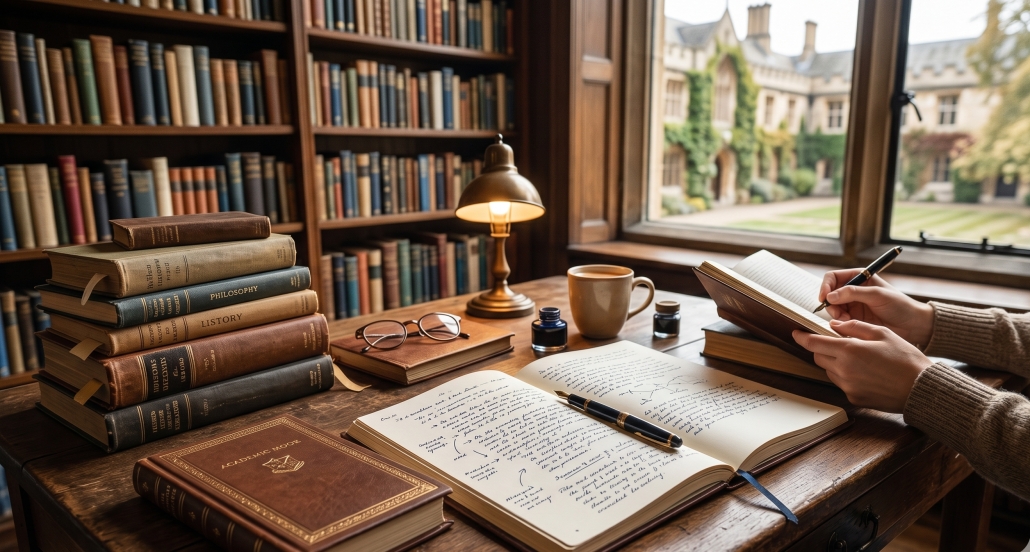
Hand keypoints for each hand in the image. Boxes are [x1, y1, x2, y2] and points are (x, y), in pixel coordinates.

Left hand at [793, 320, 930, 412]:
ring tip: (857, 358)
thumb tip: (834, 325)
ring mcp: (847, 386)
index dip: (802, 337)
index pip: (815, 343)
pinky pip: (841, 384)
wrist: (920, 388)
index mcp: (849, 350)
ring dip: (834, 362)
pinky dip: (846, 376)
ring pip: (829, 371)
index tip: (796, 333)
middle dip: (822, 348)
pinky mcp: (853, 398)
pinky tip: (865, 373)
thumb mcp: (882, 333)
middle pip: (819, 357)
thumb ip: (855, 327)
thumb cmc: (905, 358)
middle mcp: (844, 370)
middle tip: (836, 343)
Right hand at [820, 269, 933, 346]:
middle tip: (838, 314)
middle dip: (831, 304)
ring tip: (846, 321)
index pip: (833, 277)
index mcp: (859, 278)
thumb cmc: (899, 306)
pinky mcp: (854, 319)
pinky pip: (839, 320)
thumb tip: (830, 296)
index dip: (826, 286)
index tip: (824, 297)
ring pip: (833, 308)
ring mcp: (853, 305)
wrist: (912, 325)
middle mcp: (853, 290)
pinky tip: (849, 326)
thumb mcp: (877, 295)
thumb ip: (853, 293)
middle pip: (830, 294)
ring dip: (836, 315)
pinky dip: (840, 323)